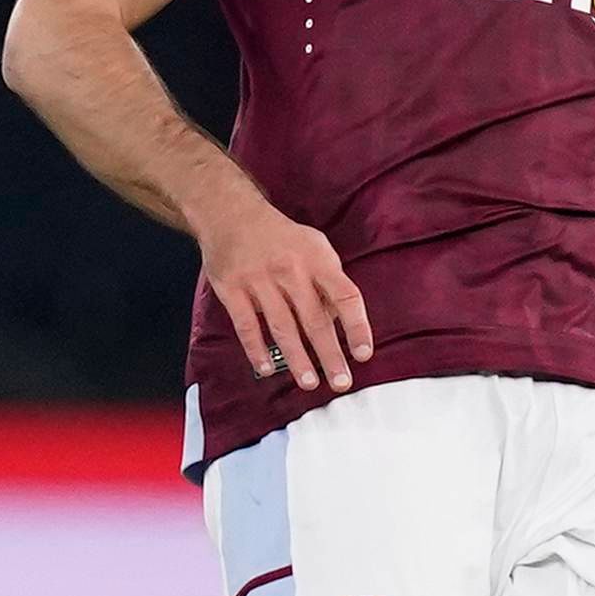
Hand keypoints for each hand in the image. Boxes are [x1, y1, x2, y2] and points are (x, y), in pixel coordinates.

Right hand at [196, 186, 372, 392]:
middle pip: (315, 319)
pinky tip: (266, 368)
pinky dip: (256, 349)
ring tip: (308, 383)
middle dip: (330, 354)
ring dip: (297, 358)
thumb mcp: (315, 247)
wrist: (230, 213)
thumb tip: (340, 322)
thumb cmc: (281, 237)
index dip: (357, 326)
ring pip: (282, 327)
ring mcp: (259, 279)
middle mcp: (290, 269)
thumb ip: (330, 281)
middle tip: (341, 382)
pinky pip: (246, 325)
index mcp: (317, 258)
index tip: (364, 354)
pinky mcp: (232, 288)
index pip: (345, 295)